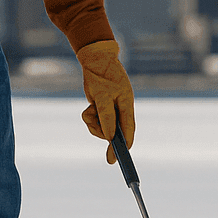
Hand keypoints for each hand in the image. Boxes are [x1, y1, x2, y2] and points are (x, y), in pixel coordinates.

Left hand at [76, 39, 134, 163]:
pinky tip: (88, 108)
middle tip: (101, 143)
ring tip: (89, 112)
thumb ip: (106, 117)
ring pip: (103, 127)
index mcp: (127, 104)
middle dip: (104, 133)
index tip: (119, 158)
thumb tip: (109, 137)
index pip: (128, 129)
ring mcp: (112, 107)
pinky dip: (89, 117)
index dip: (125, 144)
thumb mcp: (102, 96)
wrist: (94, 59)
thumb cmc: (101, 75)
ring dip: (94, 124)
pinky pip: (95, 120)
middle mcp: (121, 108)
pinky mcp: (102, 106)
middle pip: (115, 131)